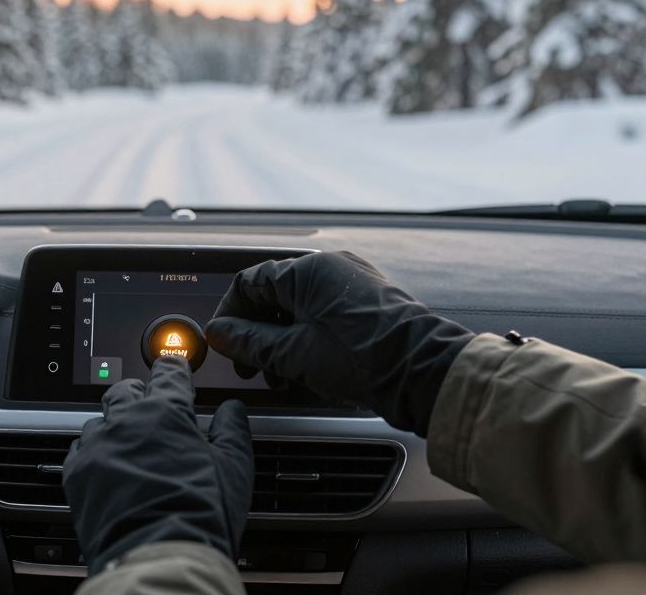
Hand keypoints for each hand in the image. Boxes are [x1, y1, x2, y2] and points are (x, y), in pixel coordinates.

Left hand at [63, 356, 252, 572]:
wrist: (158, 554)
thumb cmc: (198, 513)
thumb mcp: (234, 467)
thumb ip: (232, 429)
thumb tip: (233, 408)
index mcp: (166, 412)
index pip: (168, 372)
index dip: (173, 366)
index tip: (173, 367)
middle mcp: (126, 421)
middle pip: (125, 389)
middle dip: (138, 394)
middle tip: (151, 409)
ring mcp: (97, 445)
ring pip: (99, 420)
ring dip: (114, 427)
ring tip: (129, 448)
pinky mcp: (76, 473)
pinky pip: (78, 449)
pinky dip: (92, 453)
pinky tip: (106, 468)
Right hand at [204, 251, 474, 435]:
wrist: (423, 373)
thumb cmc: (364, 358)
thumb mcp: (293, 354)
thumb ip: (249, 342)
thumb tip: (221, 335)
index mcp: (307, 270)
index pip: (249, 282)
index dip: (230, 315)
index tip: (223, 342)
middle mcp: (330, 269)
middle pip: (274, 297)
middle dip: (256, 334)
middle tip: (250, 366)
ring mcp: (352, 285)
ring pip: (299, 310)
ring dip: (281, 342)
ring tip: (280, 376)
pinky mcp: (367, 306)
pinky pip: (324, 317)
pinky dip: (307, 341)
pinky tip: (306, 371)